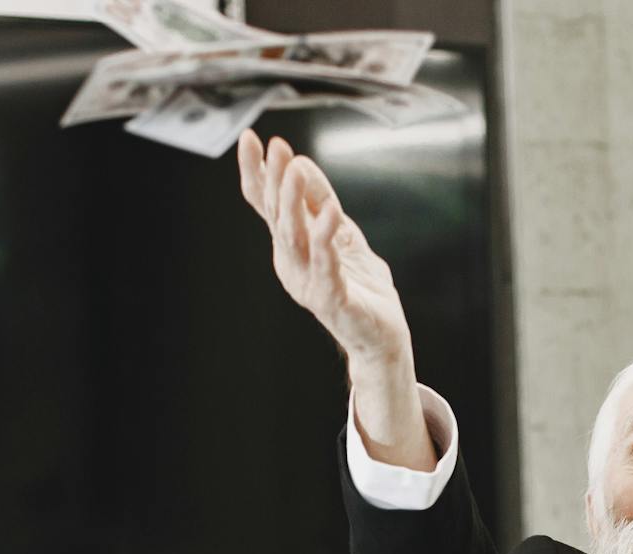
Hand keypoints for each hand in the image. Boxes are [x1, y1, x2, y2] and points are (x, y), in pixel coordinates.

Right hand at [237, 129, 410, 365]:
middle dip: (275, 180)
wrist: (382, 335)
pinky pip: (326, 265)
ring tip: (295, 170)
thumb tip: (301, 162)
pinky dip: (325, 238)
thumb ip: (320, 201)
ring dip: (293, 202)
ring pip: (294, 238)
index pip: (266, 205)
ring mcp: (308, 283)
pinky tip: (330, 214)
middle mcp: (292, 263)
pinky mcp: (332, 299)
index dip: (256, 172)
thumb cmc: (359, 285)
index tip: (250, 138)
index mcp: (290, 246)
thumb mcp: (341, 232)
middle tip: (277, 147)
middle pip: (277, 217)